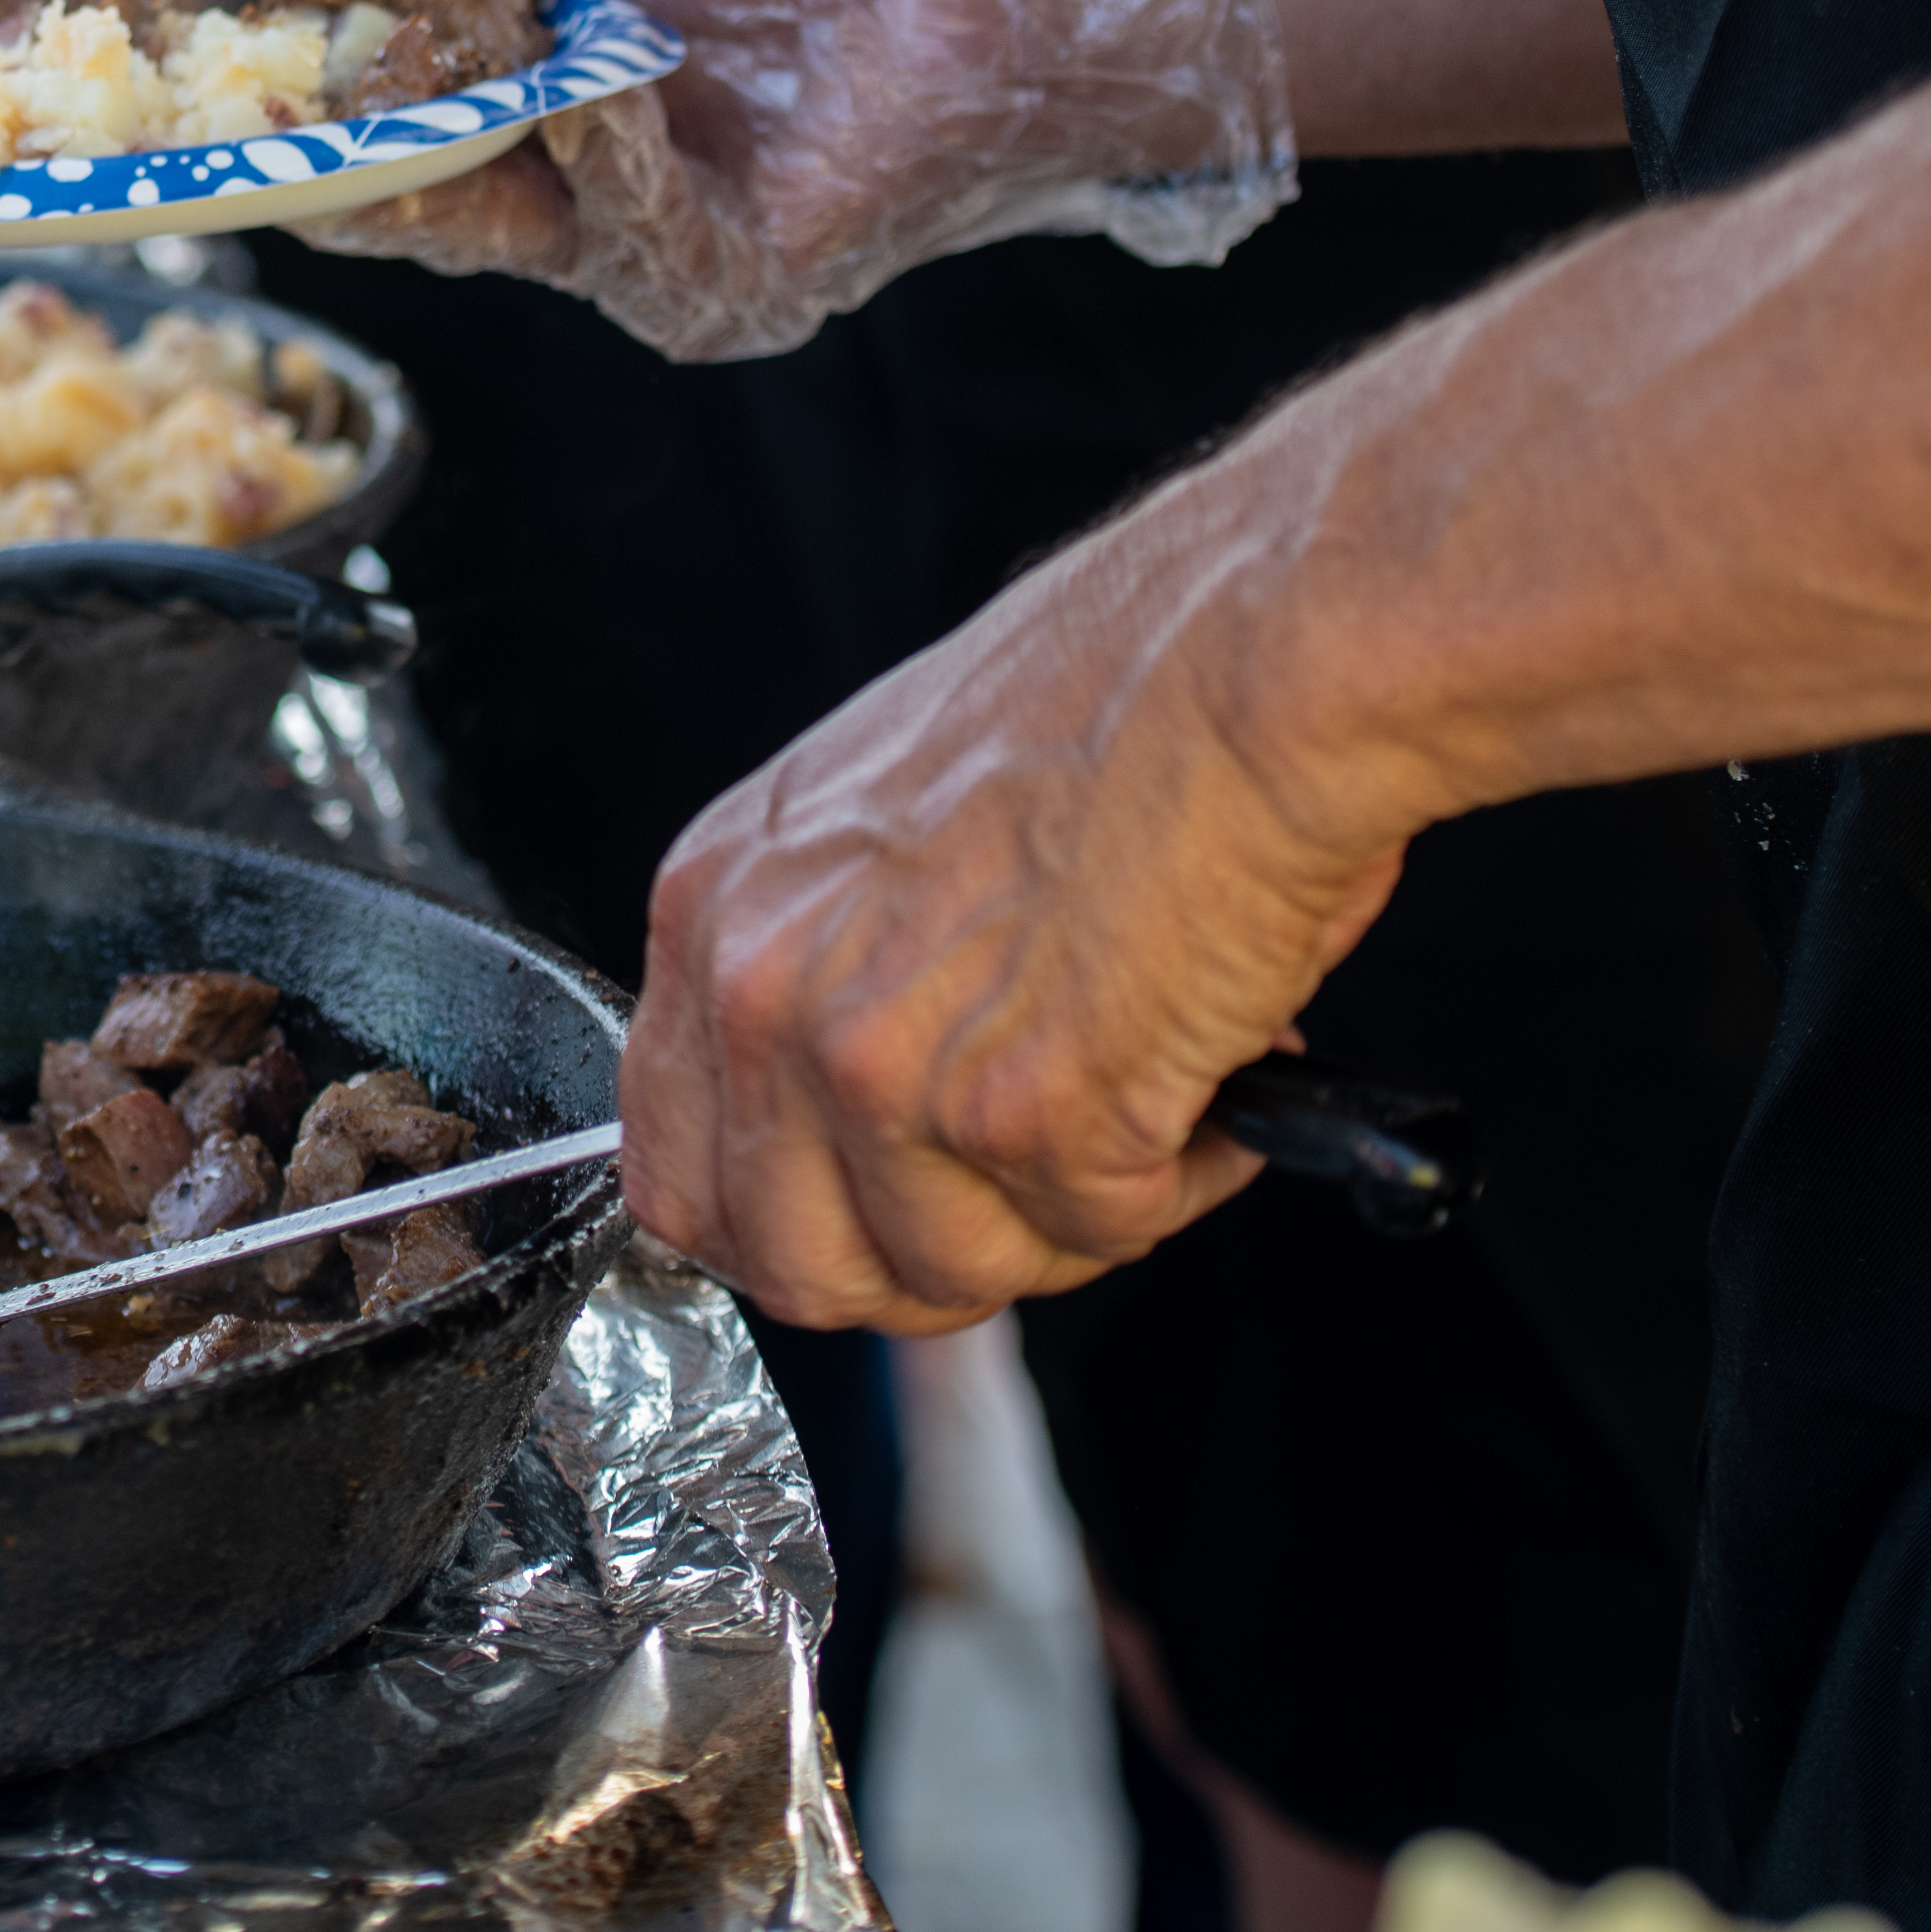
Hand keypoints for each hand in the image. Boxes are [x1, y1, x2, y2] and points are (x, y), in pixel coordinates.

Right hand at [296, 0, 1293, 360]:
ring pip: (480, 229)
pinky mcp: (722, 289)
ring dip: (427, 147)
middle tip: (210, 82)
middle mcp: (574, 185)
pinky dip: (600, 160)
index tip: (182, 30)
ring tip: (372, 71)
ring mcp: (641, 249)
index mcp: (539, 84)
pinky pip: (616, 242)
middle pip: (393, 188)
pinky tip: (604, 84)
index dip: (276, 72)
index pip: (371, 102)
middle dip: (303, 136)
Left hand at [628, 489, 1427, 1326]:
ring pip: (950, 1271)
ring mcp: (880, 1065)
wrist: (1252, 659)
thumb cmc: (1113, 704)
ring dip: (1062, 1227)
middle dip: (932, 1262)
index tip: (886, 1214)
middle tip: (1035, 1196)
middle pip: (799, 1264)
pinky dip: (1171, 1184)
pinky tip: (1206, 1088)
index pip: (678, 1177)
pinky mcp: (1022, 1114)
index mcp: (718, 911)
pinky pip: (1094, 1232)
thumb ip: (837, 971)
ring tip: (1142, 1114)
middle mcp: (767, 991)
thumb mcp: (883, 826)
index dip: (797, 1227)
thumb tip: (873, 1121)